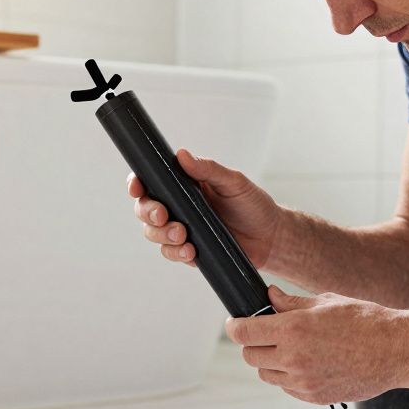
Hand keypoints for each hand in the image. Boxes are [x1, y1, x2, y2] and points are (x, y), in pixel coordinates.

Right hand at [127, 149, 282, 268]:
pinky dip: (176, 252)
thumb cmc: (253, 205)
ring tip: (182, 235)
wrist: (271, 237)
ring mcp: (182, 229)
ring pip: (153, 233)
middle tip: (163, 215)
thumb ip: (208, 170)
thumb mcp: (233, 182)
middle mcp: (179, 206)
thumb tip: (183, 155)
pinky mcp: (189, 250)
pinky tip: (190, 251)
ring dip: (162, 235)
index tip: (137, 187)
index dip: (137, 183)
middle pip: (145, 209)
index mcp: (185, 185)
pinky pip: (171, 252)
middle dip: (148, 213)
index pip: (151, 181)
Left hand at [225, 286, 408, 404]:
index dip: (235, 326)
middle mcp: (294, 358)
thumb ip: (291, 303)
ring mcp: (303, 381)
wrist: (396, 350)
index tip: (235, 323)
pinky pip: (287, 388)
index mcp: (294, 329)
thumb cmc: (365, 320)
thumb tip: (269, 297)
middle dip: (253, 343)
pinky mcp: (314, 397)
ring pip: (266, 374)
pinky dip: (288, 376)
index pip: (244, 332)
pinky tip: (307, 363)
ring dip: (270, 361)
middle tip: (266, 334)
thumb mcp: (326, 302)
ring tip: (290, 348)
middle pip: (250, 355)